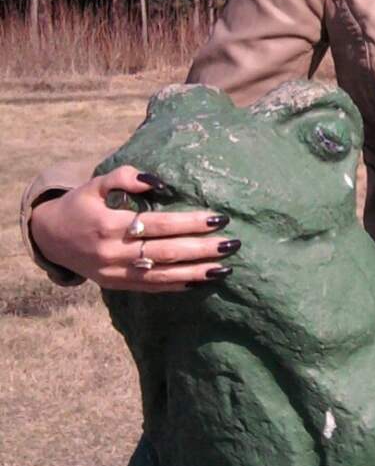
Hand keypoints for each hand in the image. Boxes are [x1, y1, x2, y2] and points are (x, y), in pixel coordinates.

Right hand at [30, 166, 240, 292]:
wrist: (51, 238)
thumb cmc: (79, 205)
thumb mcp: (95, 183)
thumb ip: (124, 177)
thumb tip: (158, 181)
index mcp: (109, 225)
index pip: (159, 225)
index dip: (190, 223)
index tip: (218, 219)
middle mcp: (114, 252)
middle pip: (166, 252)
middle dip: (202, 249)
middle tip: (232, 244)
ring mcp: (116, 273)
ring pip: (163, 275)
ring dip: (196, 272)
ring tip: (225, 268)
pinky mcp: (117, 285)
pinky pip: (151, 287)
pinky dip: (177, 285)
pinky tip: (200, 281)